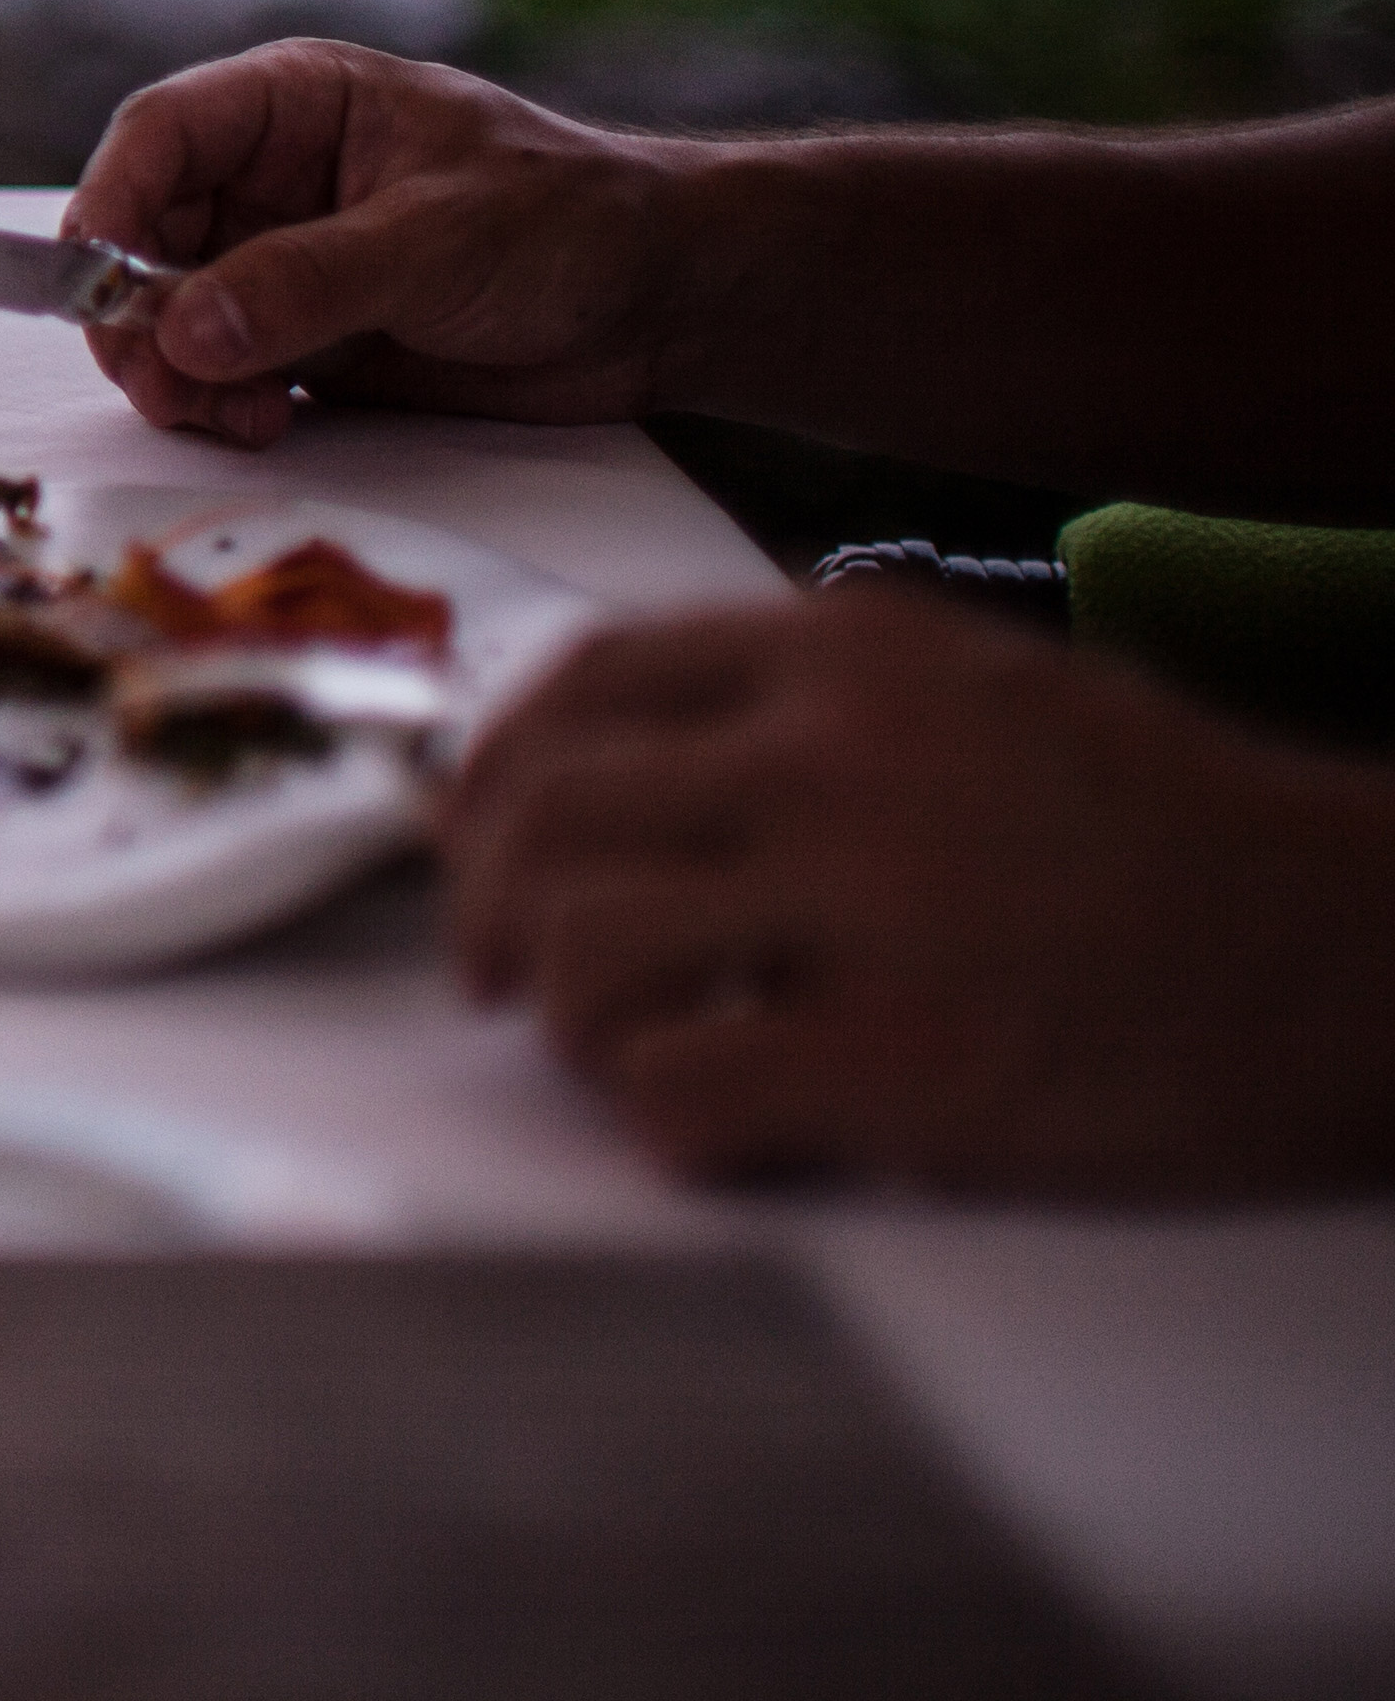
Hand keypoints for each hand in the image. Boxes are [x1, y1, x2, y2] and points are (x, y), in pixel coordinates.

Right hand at [67, 42, 686, 447]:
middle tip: (162, 382)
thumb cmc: (570, 223)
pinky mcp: (306, 339)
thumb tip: (181, 329)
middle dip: (136, 313)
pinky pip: (219, 370)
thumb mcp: (436, 241)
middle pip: (145, 235)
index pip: (161, 135)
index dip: (112, 203)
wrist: (663, 305)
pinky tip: (264, 423)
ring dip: (174, 371)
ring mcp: (283, 262)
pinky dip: (219, 404)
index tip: (94, 281)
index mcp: (297, 106)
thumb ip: (306, 280)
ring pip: (170, 313)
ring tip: (232, 415)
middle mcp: (271, 180)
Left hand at [444, 593, 1394, 1194]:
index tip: (475, 842)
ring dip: (567, 1019)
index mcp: (845, 655)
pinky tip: (712, 1126)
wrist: (1365, 953)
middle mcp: (835, 754)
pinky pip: (679, 1091)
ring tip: (615, 1053)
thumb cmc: (1172, 839)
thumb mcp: (979, 696)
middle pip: (548, 814)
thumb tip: (600, 769)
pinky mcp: (912, 1062)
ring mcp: (873, 905)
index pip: (582, 681)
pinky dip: (661, 1123)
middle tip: (498, 974)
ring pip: (582, 947)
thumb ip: (797, 710)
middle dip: (485, 907)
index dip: (493, 772)